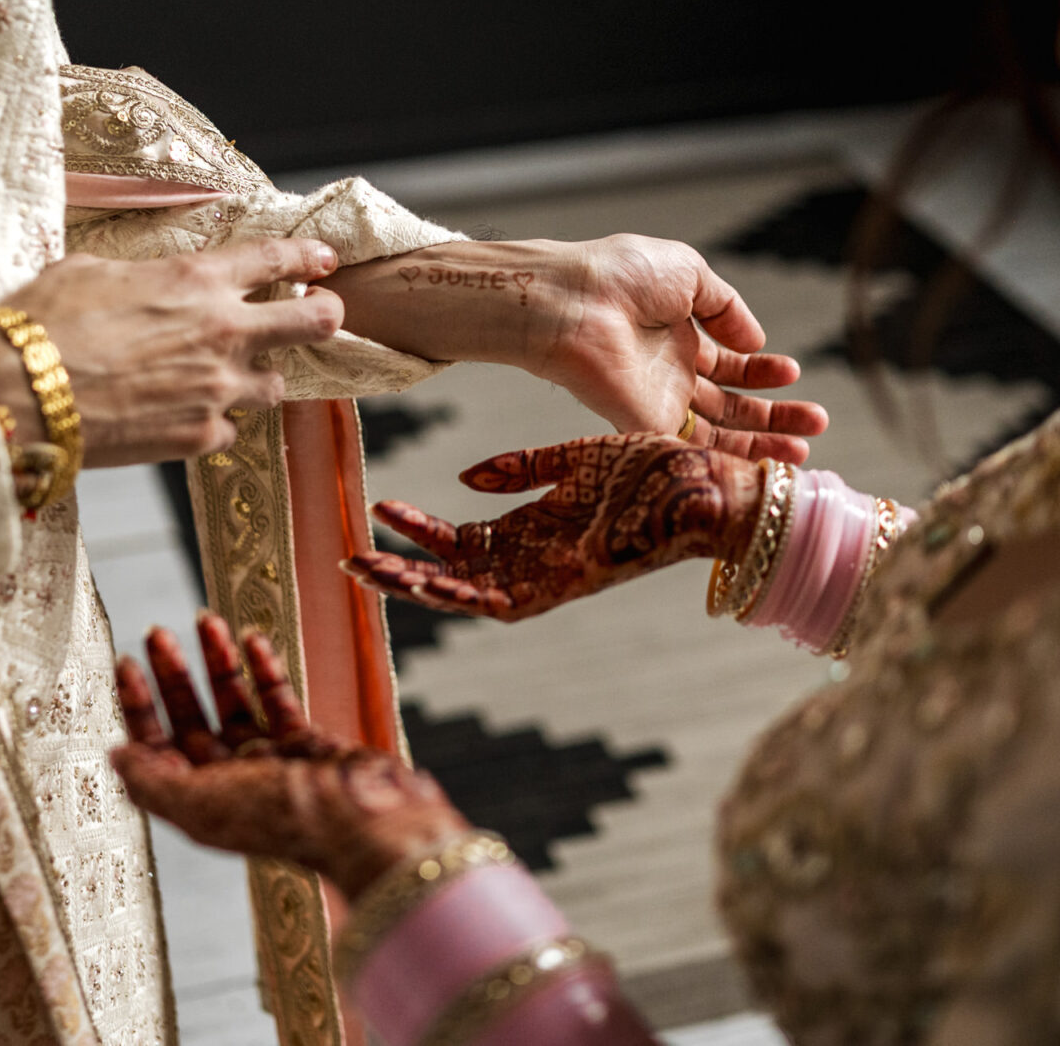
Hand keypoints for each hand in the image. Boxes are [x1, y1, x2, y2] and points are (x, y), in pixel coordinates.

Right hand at [0, 238, 342, 466]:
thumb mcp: (91, 271)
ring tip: (229, 377)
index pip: (276, 259)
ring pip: (276, 385)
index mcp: (196, 279)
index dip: (308, 256)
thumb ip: (140, 276)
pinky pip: (229, 429)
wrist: (17, 393)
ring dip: (259, 378)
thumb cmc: (41, 324)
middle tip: (323, 316)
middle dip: (326, 316)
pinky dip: (212, 422)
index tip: (324, 260)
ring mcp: (217, 388)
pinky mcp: (199, 436)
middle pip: (313, 322)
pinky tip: (182, 416)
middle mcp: (222, 331)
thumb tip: (143, 281)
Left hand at [111, 615, 467, 898]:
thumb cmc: (284, 819)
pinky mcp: (307, 743)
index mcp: (200, 802)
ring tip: (207, 621)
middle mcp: (231, 782)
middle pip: (190, 720)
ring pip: (234, 703)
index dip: (138, 707)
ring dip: (217, 662)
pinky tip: (253, 640)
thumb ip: (152, 783)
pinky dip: (263, 669)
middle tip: (158, 634)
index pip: (155, 749)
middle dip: (172, 676)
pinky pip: (277, 699)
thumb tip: (114, 756)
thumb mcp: (201, 805)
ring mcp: (270, 762)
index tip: (126, 664)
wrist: (366, 820)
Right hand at [342, 434, 763, 620]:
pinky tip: (433, 584)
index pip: (458, 540)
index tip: (376, 510)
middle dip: (400, 573)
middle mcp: (535, 562)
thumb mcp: (577, 459)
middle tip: (350, 564)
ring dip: (421, 588)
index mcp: (532, 531)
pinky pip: (509, 600)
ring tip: (374, 574)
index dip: (416, 530)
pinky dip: (467, 595)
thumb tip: (466, 480)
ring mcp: (551, 578)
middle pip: (451, 576)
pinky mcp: (571, 584)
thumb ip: (523, 468)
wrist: (709, 484)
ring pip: (470, 596)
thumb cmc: (654, 472)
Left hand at [536, 236, 827, 461]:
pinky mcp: (645, 428)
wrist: (572, 302)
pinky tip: (761, 461)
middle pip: (731, 407)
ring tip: (803, 450)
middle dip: (775, 417)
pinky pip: (690, 452)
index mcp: (678, 337)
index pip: (729, 366)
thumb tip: (755, 339)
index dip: (762, 373)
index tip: (793, 374)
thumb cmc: (620, 276)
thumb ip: (726, 306)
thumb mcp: (688, 273)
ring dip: (761, 444)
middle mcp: (670, 375)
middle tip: (815, 424)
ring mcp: (658, 405)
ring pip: (718, 436)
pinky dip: (726, 460)